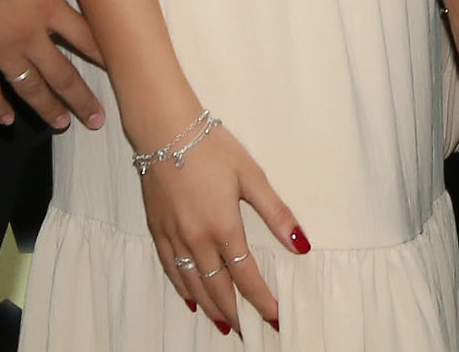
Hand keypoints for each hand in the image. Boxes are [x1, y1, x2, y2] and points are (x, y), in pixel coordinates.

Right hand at [0, 0, 105, 130]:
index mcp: (42, 4)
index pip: (84, 35)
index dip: (103, 53)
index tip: (120, 69)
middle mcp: (25, 34)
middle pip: (61, 74)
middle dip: (81, 98)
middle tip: (96, 119)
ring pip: (28, 88)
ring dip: (47, 108)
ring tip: (62, 124)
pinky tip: (7, 120)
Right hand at [140, 119, 307, 335]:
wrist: (164, 128)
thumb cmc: (211, 147)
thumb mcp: (251, 176)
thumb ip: (277, 214)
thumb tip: (301, 244)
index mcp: (223, 227)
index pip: (246, 276)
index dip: (262, 300)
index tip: (275, 318)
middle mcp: (196, 239)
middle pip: (217, 287)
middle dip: (235, 312)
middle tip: (248, 331)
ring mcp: (173, 236)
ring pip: (192, 284)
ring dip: (209, 307)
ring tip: (223, 324)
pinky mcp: (157, 228)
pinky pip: (170, 268)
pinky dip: (182, 288)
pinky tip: (190, 297)